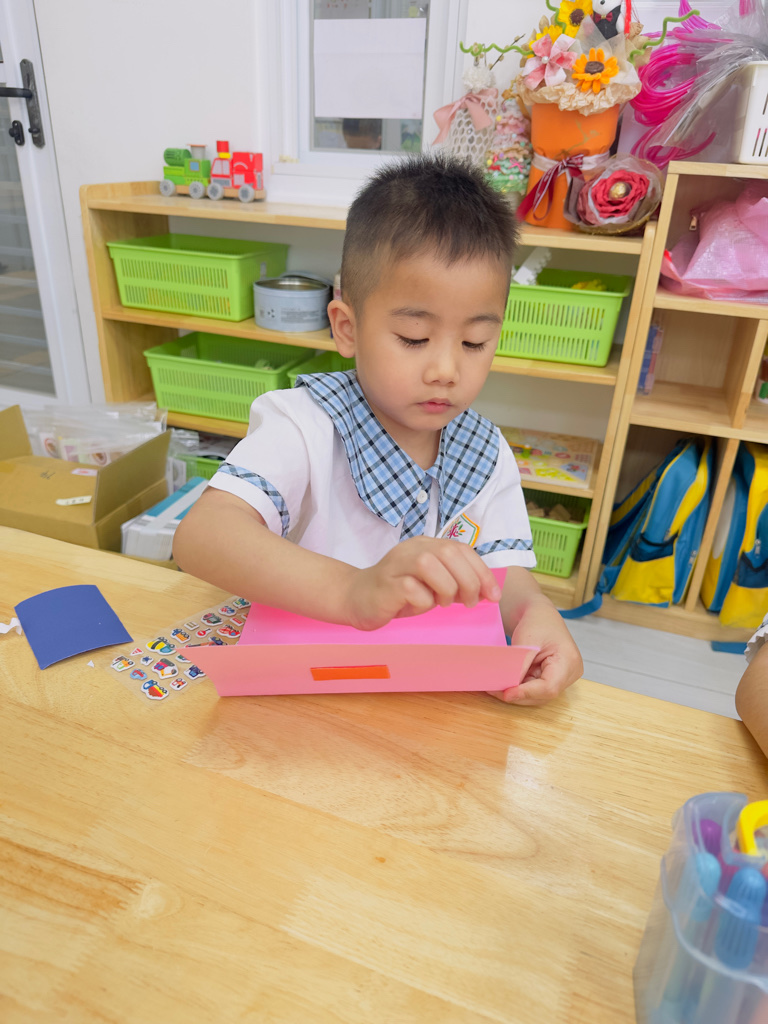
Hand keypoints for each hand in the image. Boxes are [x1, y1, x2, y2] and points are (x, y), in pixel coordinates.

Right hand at [345, 537, 501, 630]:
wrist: (356, 598)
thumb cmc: (399, 593)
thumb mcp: (432, 584)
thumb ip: (455, 580)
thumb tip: (487, 591)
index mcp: (426, 545)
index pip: (462, 549)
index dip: (482, 572)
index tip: (493, 596)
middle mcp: (412, 549)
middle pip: (449, 553)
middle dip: (468, 581)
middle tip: (468, 603)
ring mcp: (397, 564)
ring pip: (431, 566)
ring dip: (446, 589)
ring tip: (442, 603)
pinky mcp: (386, 584)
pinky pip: (412, 589)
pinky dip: (423, 602)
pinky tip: (417, 606)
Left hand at [488, 595, 582, 705]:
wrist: (540, 614)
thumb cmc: (537, 622)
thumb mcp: (526, 642)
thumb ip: (520, 667)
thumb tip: (509, 691)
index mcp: (569, 661)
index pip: (549, 687)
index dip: (527, 693)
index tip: (506, 693)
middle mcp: (570, 673)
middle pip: (543, 695)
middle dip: (518, 695)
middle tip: (493, 690)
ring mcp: (562, 678)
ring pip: (538, 695)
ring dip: (517, 693)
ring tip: (496, 686)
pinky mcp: (553, 678)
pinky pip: (535, 689)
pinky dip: (520, 688)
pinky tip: (505, 683)